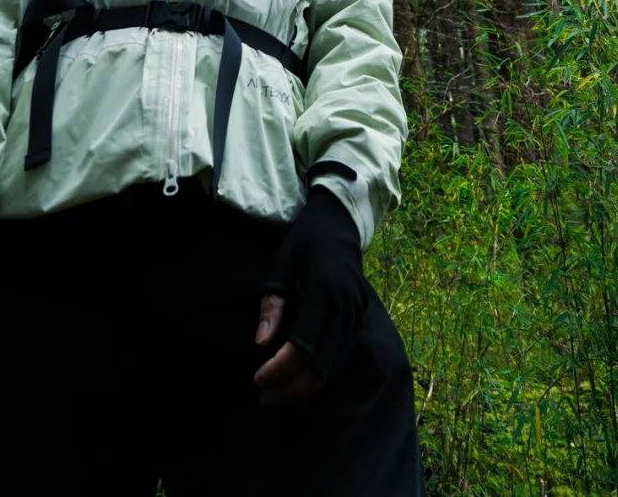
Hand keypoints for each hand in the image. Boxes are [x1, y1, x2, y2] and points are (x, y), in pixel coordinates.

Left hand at [253, 187, 366, 406]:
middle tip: (264, 396)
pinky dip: (321, 375)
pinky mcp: (361, 318)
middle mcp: (345, 306)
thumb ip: (272, 302)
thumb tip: (261, 344)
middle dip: (292, 388)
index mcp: (323, 290)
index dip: (279, 368)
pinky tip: (299, 379)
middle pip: (321, 365)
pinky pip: (342, 357)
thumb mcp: (282, 262)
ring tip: (278, 394)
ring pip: (334, 367)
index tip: (257, 379)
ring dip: (306, 388)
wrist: (341, 221)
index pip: (302, 344)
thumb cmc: (306, 239)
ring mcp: (357, 314)